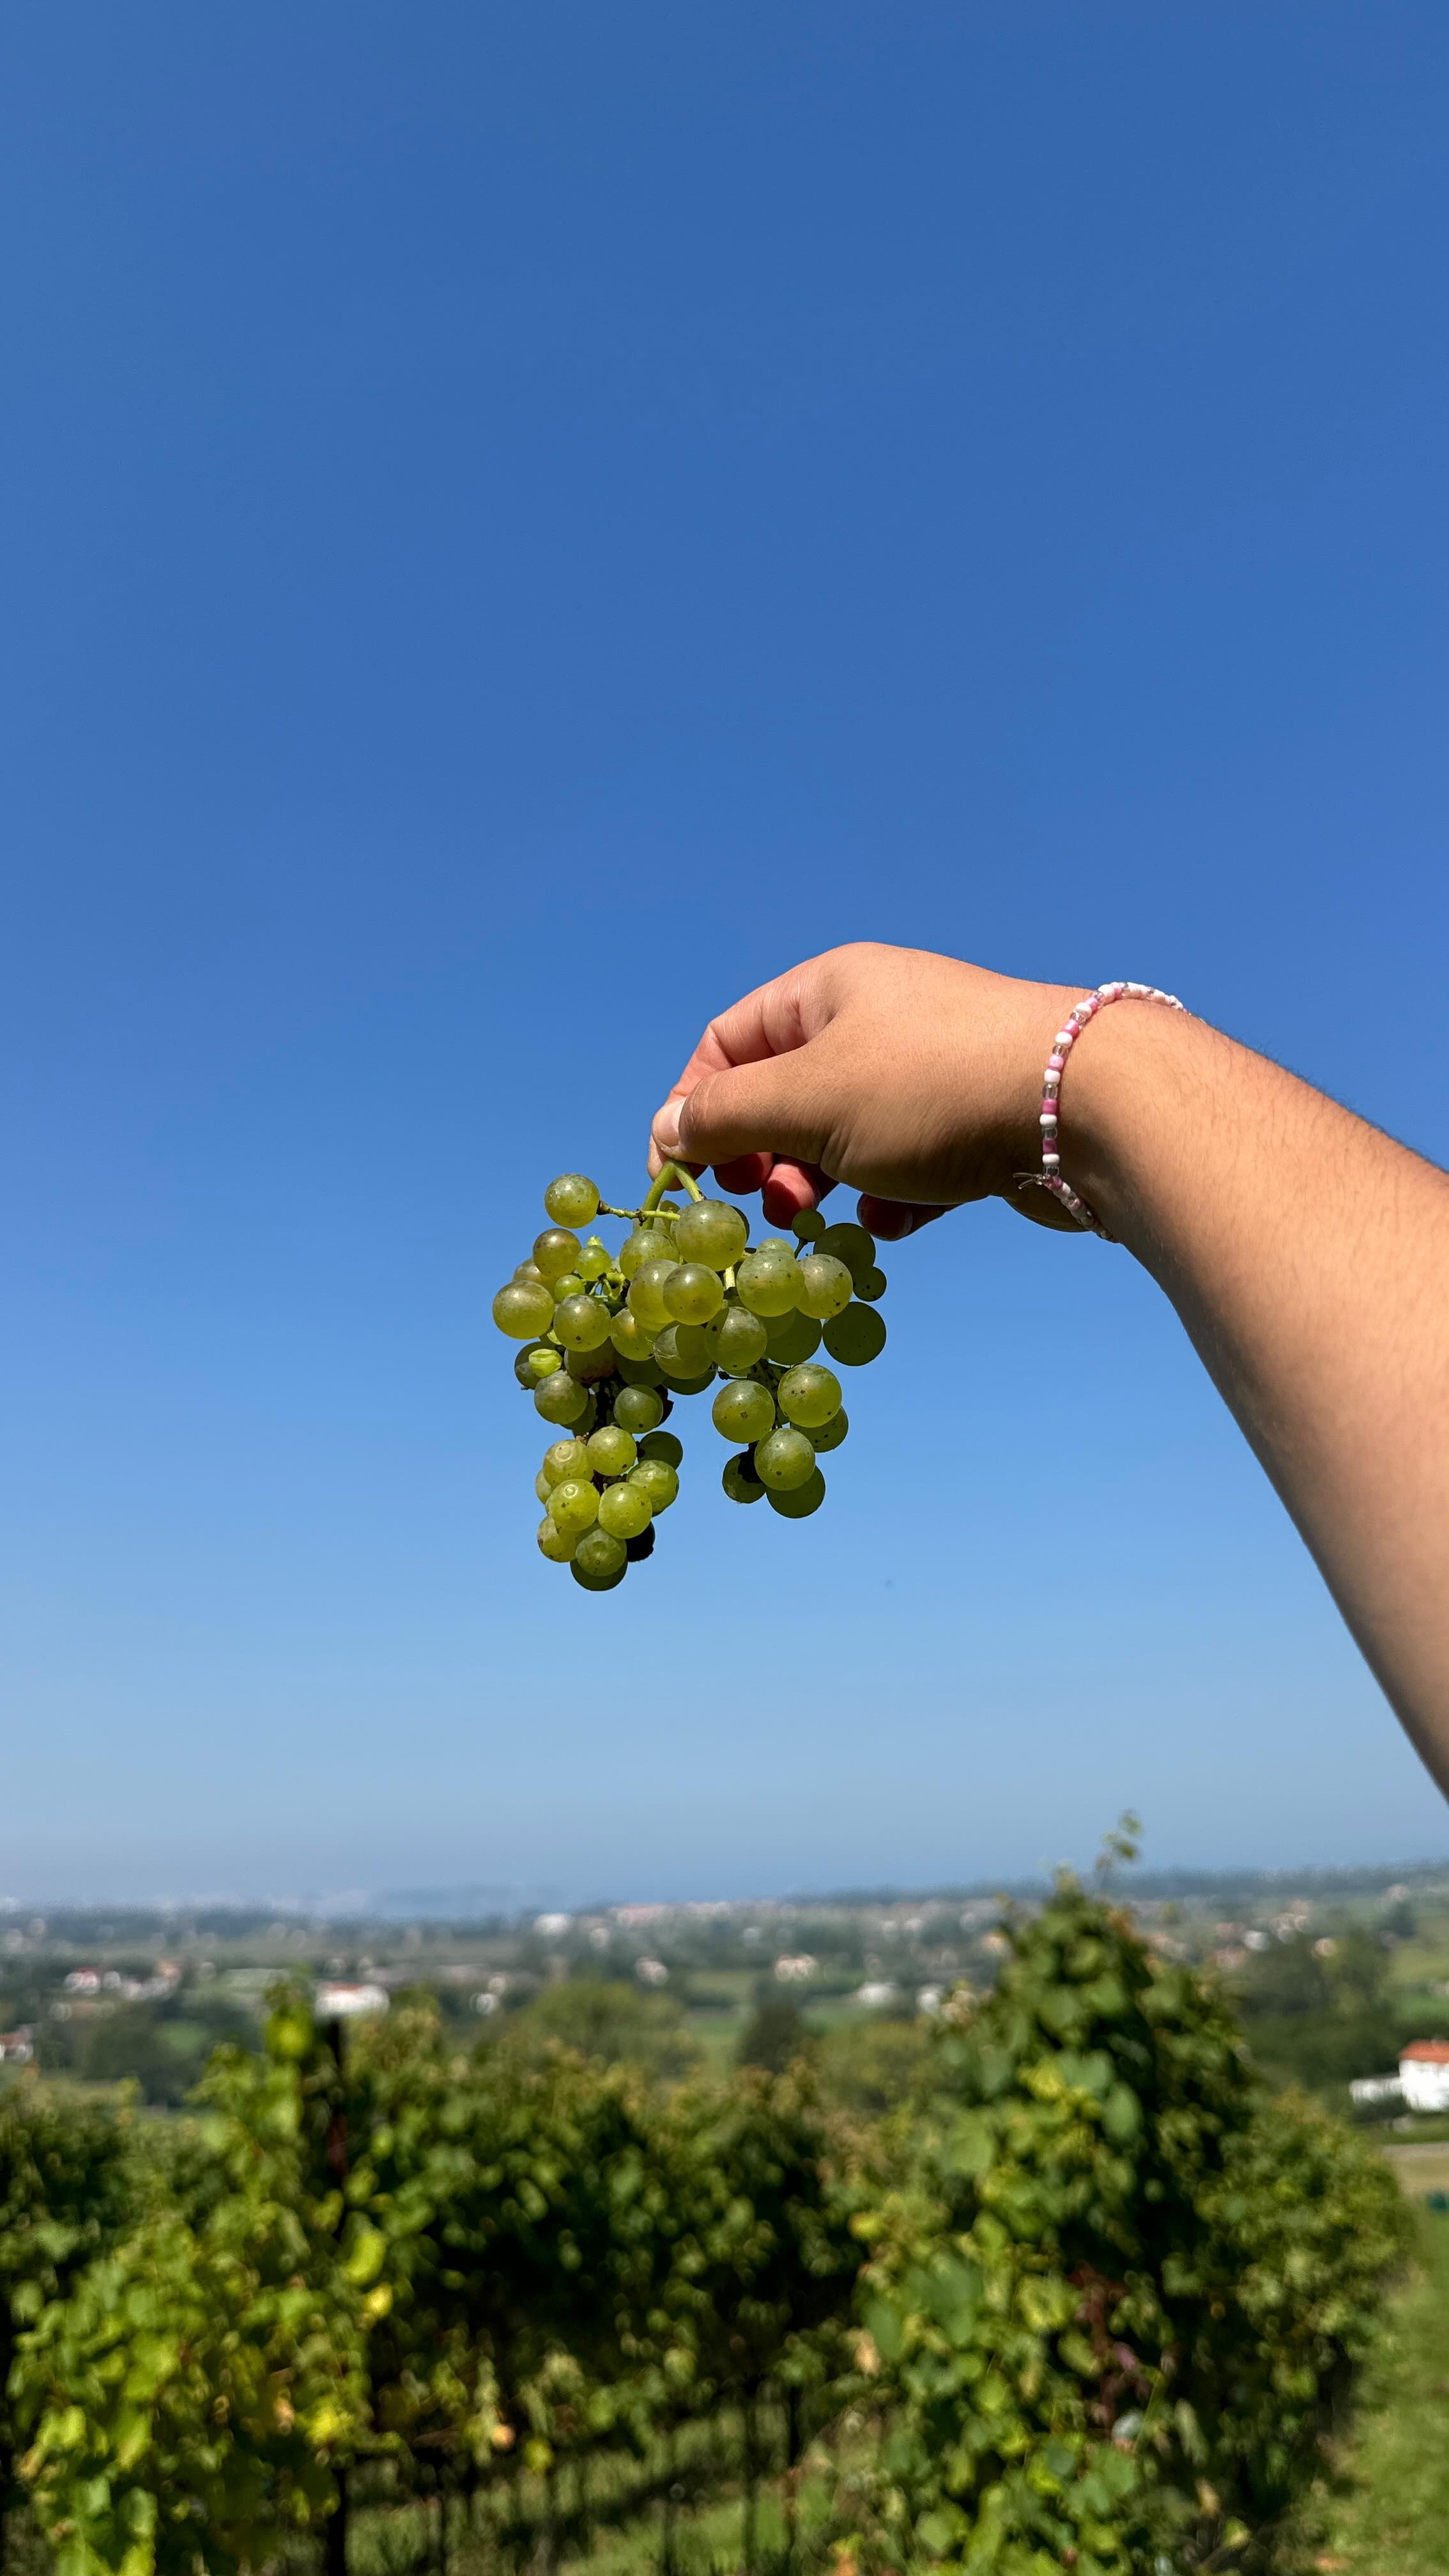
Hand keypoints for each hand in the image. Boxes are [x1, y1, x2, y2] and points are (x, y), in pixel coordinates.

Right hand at [648, 942, 1079, 1233]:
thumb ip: (727, 1117)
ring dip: (824, 1185)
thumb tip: (669, 1129)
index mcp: (829, 990)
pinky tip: (897, 1221)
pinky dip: (892, 1197)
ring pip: (848, 1136)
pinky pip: (909, 1163)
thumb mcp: (807, 1100)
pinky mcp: (977, 1122)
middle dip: (765, 1158)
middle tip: (768, 1208)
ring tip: (823, 1222)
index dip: (696, 1109)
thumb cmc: (931, 1088)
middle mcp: (880, 1019)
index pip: (730, 1043)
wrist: (1084, 1104)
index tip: (684, 1177)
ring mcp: (932, 1071)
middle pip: (788, 1094)